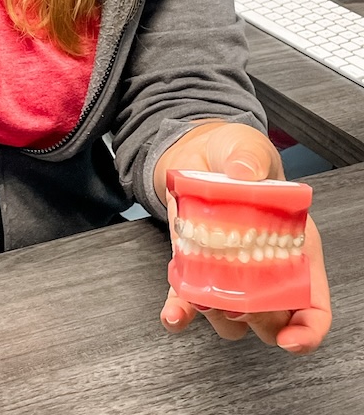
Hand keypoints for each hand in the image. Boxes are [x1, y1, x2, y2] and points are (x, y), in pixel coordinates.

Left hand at [155, 122, 331, 352]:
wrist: (197, 151)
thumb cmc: (235, 154)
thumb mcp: (247, 147)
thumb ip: (250, 158)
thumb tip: (245, 172)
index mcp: (295, 244)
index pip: (313, 301)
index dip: (309, 329)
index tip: (292, 340)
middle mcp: (266, 267)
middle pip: (274, 319)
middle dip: (258, 322)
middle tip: (240, 303)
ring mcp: (229, 272)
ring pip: (232, 320)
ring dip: (219, 317)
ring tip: (207, 296)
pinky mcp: (195, 267)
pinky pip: (189, 303)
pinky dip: (181, 313)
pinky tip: (173, 314)